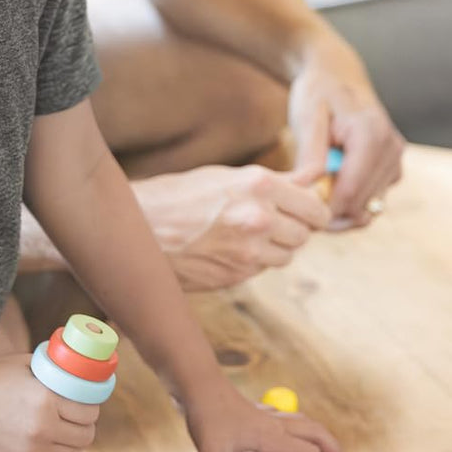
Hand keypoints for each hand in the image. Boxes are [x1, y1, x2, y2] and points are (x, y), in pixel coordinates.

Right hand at [0, 353, 98, 451]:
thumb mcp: (26, 363)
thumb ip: (52, 371)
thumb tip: (76, 372)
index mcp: (46, 398)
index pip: (88, 411)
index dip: (91, 407)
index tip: (86, 403)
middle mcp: (43, 427)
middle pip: (85, 436)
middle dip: (86, 426)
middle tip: (78, 419)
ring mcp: (31, 449)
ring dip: (74, 446)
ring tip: (67, 435)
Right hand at [132, 165, 330, 291]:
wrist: (136, 229)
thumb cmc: (176, 196)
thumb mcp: (225, 176)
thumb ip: (274, 181)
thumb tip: (313, 178)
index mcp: (259, 185)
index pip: (315, 206)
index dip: (312, 211)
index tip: (306, 212)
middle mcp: (260, 218)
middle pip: (305, 233)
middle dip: (293, 229)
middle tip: (271, 223)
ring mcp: (249, 251)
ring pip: (287, 256)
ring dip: (275, 248)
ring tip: (245, 236)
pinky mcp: (237, 275)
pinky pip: (262, 269)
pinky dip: (253, 262)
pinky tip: (228, 249)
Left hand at [182, 377, 345, 451]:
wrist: (197, 384)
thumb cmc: (206, 413)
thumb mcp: (208, 450)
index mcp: (271, 436)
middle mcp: (274, 425)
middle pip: (316, 432)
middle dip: (333, 450)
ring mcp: (266, 416)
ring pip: (305, 423)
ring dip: (319, 438)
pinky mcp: (255, 413)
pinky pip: (288, 419)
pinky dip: (298, 429)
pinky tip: (288, 436)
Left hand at [288, 38, 404, 226]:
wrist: (337, 76)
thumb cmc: (318, 93)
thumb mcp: (307, 117)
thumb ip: (310, 154)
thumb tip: (307, 189)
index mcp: (371, 135)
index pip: (349, 192)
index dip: (321, 209)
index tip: (295, 210)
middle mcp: (391, 150)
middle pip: (360, 205)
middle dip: (329, 212)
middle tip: (298, 205)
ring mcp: (395, 161)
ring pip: (368, 208)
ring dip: (340, 211)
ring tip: (311, 195)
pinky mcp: (392, 169)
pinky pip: (372, 201)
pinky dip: (349, 204)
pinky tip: (326, 190)